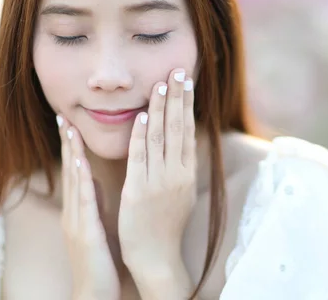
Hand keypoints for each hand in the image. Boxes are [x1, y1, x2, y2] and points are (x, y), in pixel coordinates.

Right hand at [57, 115, 120, 299]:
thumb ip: (94, 203)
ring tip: (69, 128)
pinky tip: (79, 161)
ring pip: (74, 180)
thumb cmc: (99, 260)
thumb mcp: (96, 225)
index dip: (72, 147)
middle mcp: (73, 211)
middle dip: (67, 143)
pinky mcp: (83, 231)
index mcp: (79, 210)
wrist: (95, 293)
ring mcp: (75, 220)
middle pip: (70, 170)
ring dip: (71, 153)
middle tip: (64, 116)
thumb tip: (95, 181)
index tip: (71, 123)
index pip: (76, 172)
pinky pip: (83, 200)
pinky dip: (80, 178)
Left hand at [118, 68, 196, 271]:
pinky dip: (141, 135)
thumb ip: (182, 166)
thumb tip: (185, 142)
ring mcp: (159, 182)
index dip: (187, 105)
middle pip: (178, 128)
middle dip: (178, 97)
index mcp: (188, 173)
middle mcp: (177, 174)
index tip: (187, 81)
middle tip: (179, 70)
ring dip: (160, 108)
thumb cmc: (167, 224)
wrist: (156, 256)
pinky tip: (141, 115)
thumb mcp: (183, 193)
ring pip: (160, 137)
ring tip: (161, 83)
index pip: (188, 131)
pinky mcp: (139, 191)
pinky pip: (140, 157)